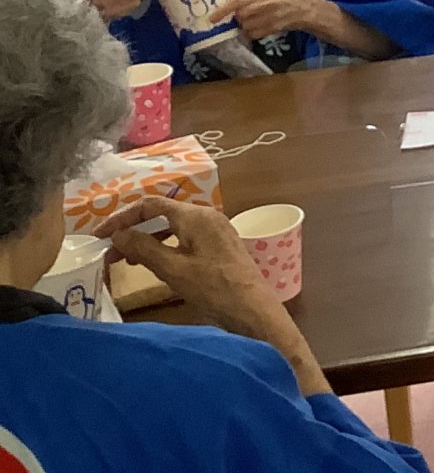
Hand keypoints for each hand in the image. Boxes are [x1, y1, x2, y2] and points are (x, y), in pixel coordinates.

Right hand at [97, 197, 327, 396]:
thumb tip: (118, 234)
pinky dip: (163, 247)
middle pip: (161, 214)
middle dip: (132, 230)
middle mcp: (207, 217)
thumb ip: (143, 248)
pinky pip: (183, 239)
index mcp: (196, 216)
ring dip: (146, 240)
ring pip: (171, 228)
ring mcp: (214, 231)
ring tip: (123, 260)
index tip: (99, 235)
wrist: (252, 310)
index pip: (151, 204)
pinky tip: (151, 264)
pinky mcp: (217, 247)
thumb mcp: (173, 269)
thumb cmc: (213, 288)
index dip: (122, 217)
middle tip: (108, 252)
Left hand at [211, 0, 326, 40]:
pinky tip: (261, 27)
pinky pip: (253, 34)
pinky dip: (253, 33)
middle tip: (244, 16)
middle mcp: (265, 4)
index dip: (223, 11)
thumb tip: (229, 7)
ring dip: (246, 26)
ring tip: (255, 20)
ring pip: (245, 26)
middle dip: (239, 18)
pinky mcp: (272, 28)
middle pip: (240, 16)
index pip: (237, 1)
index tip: (212, 18)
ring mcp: (269, 17)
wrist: (302, 8)